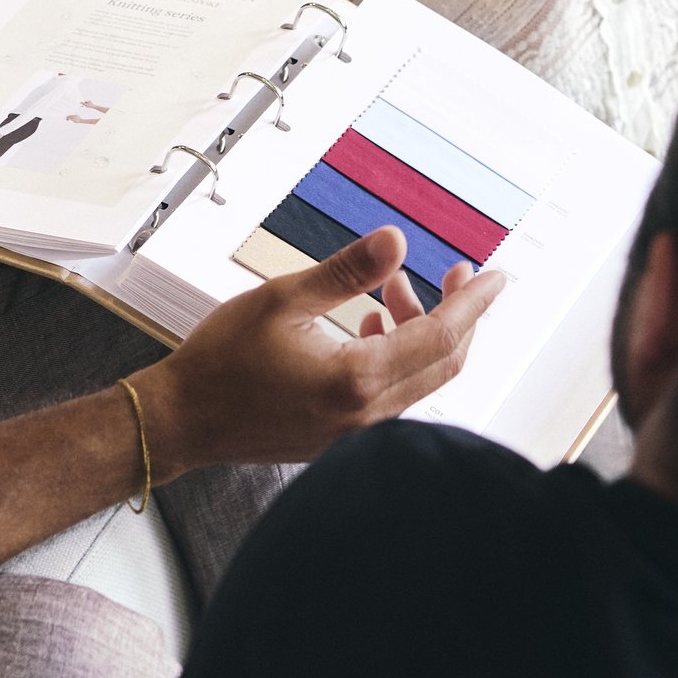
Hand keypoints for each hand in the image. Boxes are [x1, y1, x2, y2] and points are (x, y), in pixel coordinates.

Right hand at [131, 227, 505, 474]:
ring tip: (394, 289)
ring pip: (419, 379)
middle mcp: (365, 415)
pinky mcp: (342, 437)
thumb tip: (398, 239)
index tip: (495, 274)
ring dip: (421, 331)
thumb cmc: (222, 361)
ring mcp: (355, 433)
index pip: (442, 338)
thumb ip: (346, 271)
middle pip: (444, 364)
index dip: (474, 302)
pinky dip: (399, 355)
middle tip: (458, 274)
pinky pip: (393, 394)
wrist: (182, 420)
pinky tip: (372, 324)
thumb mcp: (282, 299)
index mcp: (356, 380)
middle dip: (458, 315)